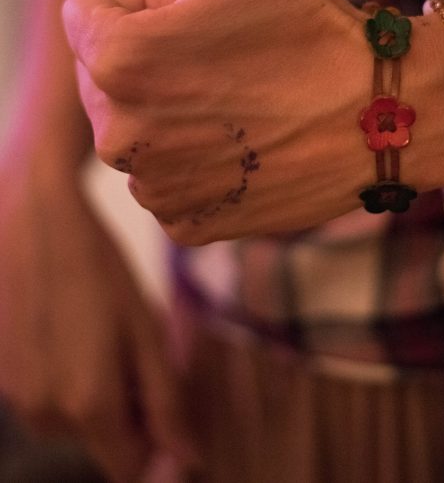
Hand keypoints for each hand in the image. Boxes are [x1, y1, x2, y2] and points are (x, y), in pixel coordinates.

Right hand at [0, 163, 196, 482]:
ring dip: (96, 394)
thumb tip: (188, 459)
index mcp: (88, 404)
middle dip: (127, 410)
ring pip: (75, 422)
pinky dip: (67, 379)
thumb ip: (166, 401)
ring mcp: (19, 398)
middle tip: (133, 348)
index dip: (156, 442)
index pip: (130, 467)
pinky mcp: (4, 379)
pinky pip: (49, 399)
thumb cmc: (102, 270)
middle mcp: (45, 414)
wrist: (38, 222)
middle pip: (103, 442)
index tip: (164, 400)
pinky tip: (72, 329)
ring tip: (101, 333)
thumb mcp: (147, 329)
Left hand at [63, 0, 443, 244]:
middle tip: (231, 61)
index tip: (206, 17)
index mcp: (117, 55)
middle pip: (106, 74)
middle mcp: (118, 131)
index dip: (148, 6)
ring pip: (136, 126)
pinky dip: (197, 163)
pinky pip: (165, 179)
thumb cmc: (309, 27)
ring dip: (174, 112)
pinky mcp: (184, 222)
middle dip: (153, 59)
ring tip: (244, 104)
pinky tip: (248, 148)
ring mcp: (151, 185)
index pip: (87, 13)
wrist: (382, 118)